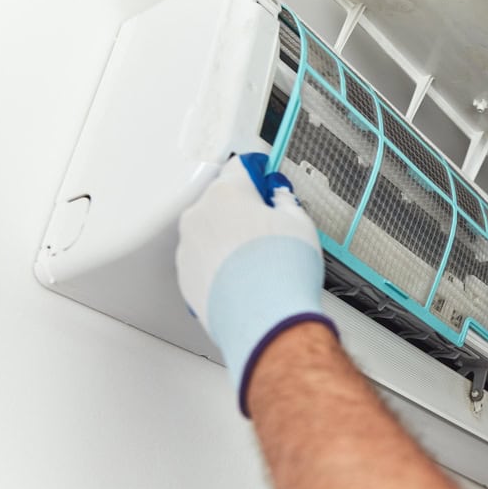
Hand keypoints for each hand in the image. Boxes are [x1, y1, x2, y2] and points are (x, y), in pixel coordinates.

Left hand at [176, 153, 335, 413]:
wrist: (264, 320)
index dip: (259, 175)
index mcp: (226, 194)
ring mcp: (189, 249)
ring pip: (210, 233)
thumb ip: (286, 203)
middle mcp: (200, 217)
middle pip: (222, 202)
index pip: (240, 168)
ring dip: (230, 240)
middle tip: (270, 228)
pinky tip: (246, 279)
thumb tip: (281, 201)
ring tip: (260, 260)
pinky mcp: (187, 279)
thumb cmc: (281, 272)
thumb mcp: (300, 224)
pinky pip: (204, 262)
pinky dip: (221, 266)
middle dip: (243, 211)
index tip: (266, 182)